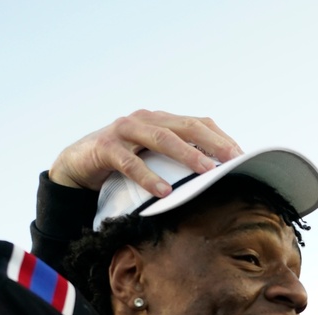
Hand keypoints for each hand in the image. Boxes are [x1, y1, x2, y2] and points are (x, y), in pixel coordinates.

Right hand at [48, 109, 242, 195]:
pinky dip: (148, 177)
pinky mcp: (105, 147)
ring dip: (186, 154)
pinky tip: (163, 192)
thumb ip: (177, 161)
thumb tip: (214, 180)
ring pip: (161, 138)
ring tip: (206, 171)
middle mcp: (146, 119)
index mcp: (161, 120)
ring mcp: (124, 130)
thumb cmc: (120, 163)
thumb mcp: (152, 158)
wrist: (75, 163)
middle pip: (186, 126)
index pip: (199, 123)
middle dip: (213, 142)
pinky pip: (129, 163)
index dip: (221, 138)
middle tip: (233, 160)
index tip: (242, 156)